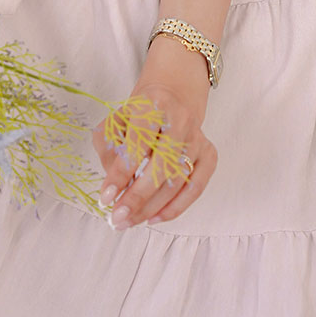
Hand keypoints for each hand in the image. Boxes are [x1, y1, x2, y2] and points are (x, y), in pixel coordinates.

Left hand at [92, 64, 216, 228]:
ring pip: (178, 181)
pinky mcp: (209, 153)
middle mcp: (180, 119)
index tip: (106, 197)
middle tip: (118, 218)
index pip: (138, 144)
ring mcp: (198, 138)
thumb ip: (109, 149)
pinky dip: (176, 207)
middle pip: (161, 166)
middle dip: (137, 197)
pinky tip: (154, 217)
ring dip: (152, 207)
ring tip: (130, 221)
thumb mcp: (116, 120)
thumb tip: (114, 187)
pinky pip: (196, 187)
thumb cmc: (140, 112)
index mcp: (153, 105)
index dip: (121, 173)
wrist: (174, 95)